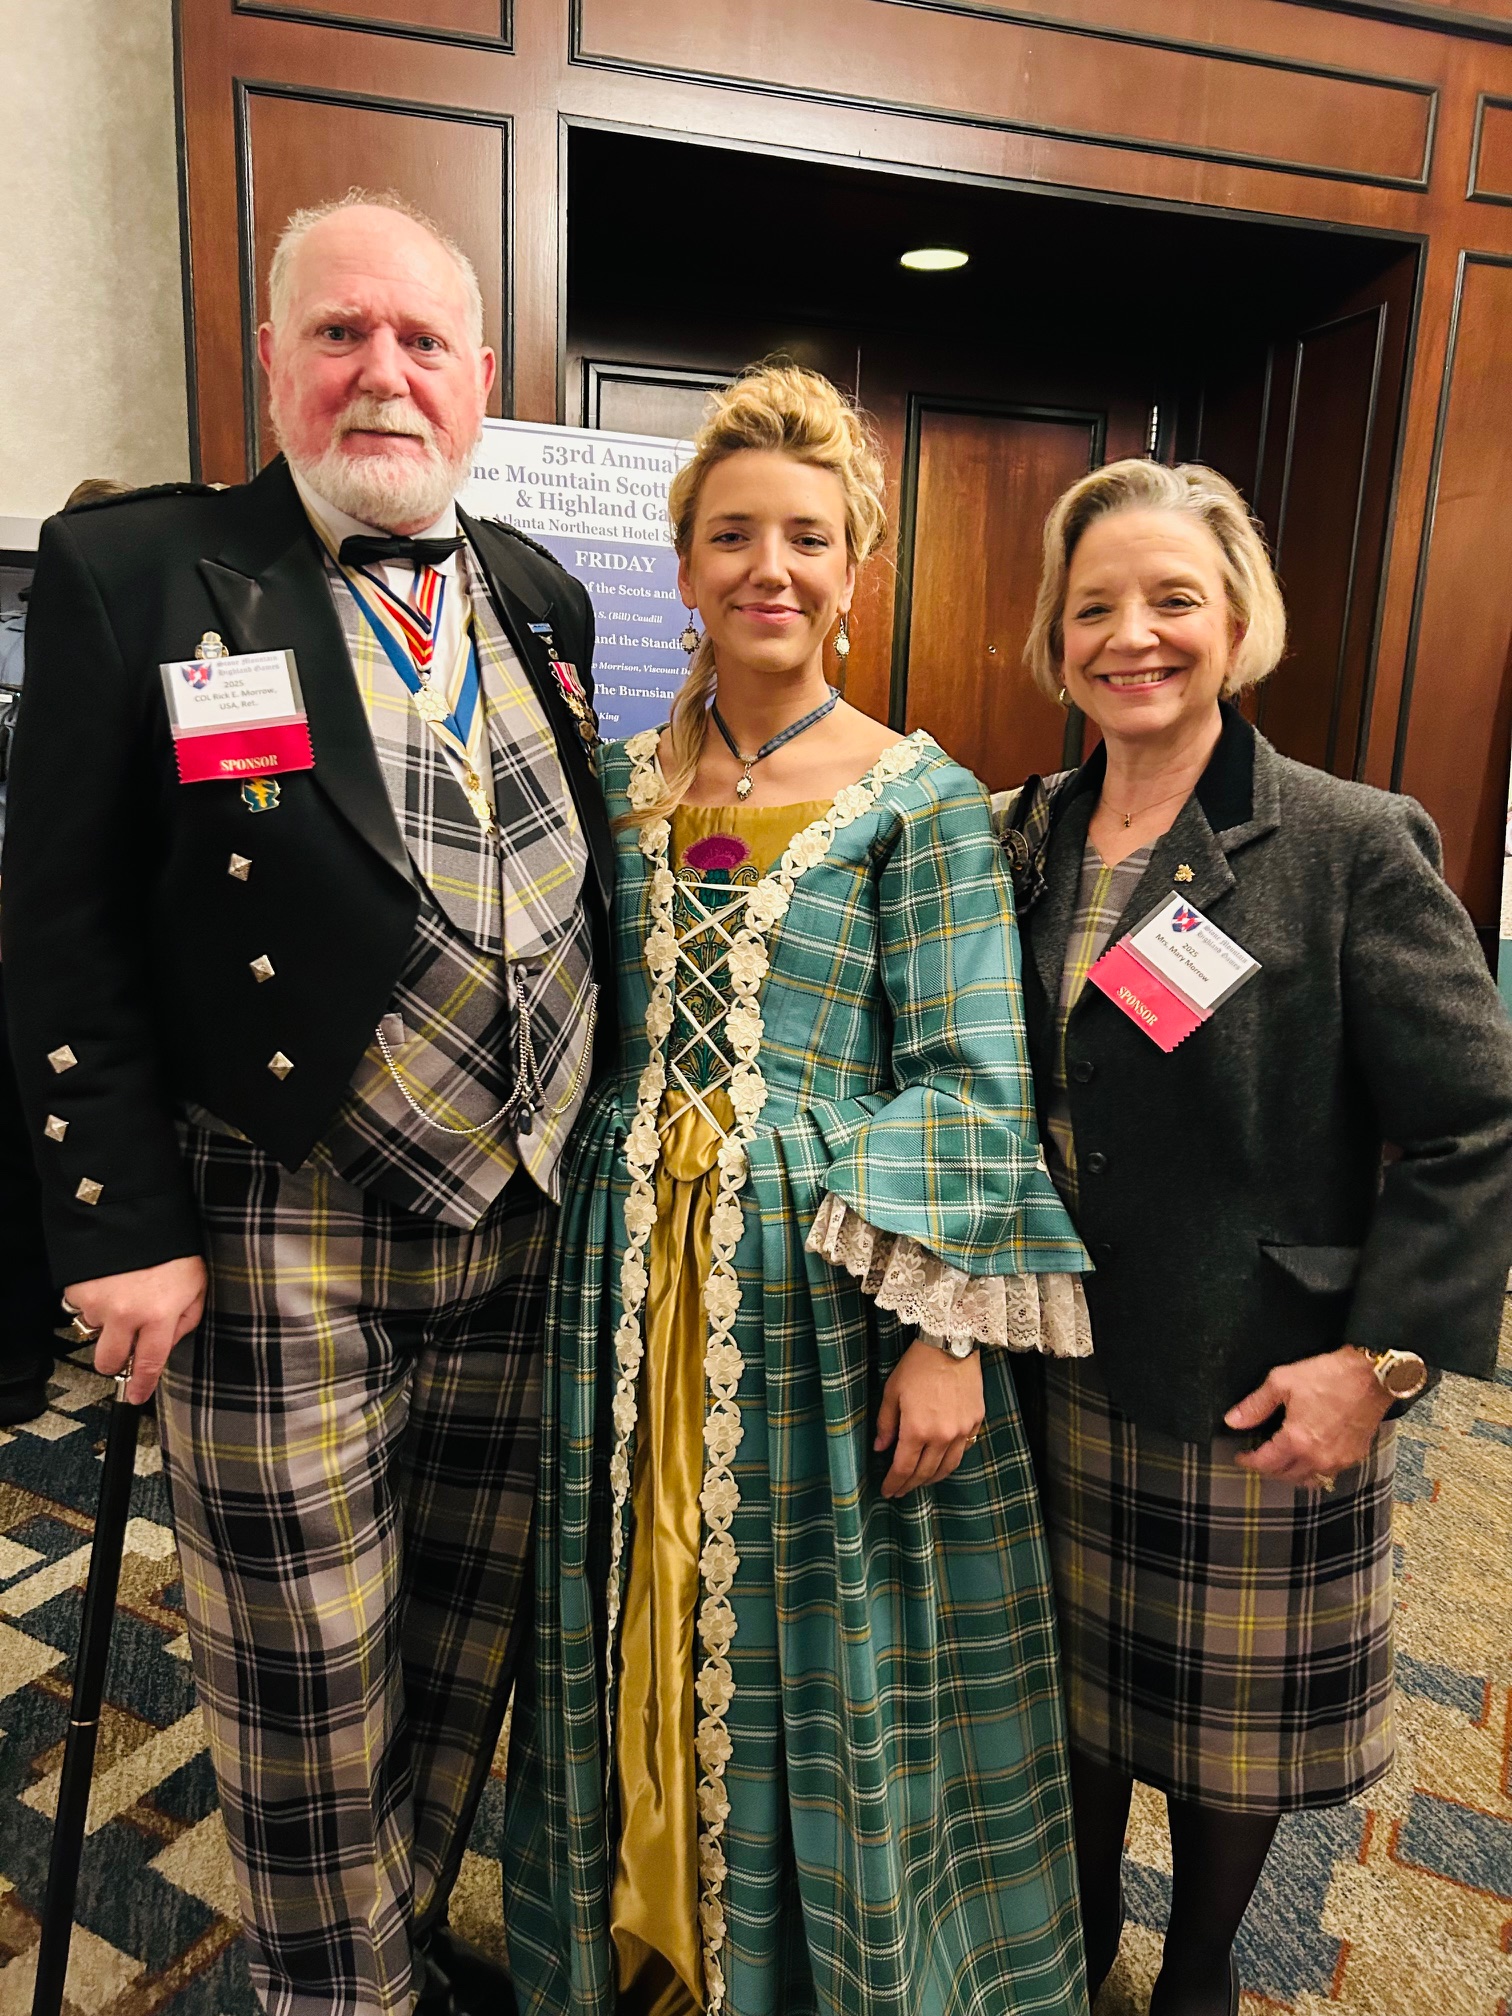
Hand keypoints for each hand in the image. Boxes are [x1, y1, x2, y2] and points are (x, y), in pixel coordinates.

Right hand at [65, 1257, 207, 1404]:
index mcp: (159, 1316)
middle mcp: (125, 1314)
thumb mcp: (197, 1283)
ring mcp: (97, 1303)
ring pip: (94, 1332)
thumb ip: (186, 1319)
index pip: (147, 1364)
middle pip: (108, 1361)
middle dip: (115, 1361)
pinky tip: (109, 1281)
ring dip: (106, 1321)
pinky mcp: (77, 1290)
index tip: (137, 1396)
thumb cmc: (173, 1245)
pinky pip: (81, 1308)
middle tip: (125, 1347)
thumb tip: (168, 1342)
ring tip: (123, 1293)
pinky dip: (93, 1300)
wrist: (135, 1211)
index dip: (141, 1386)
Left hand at [874, 1339, 984, 1497]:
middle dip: (910, 1485)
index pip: (904, 1468)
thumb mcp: (892, 1392)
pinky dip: (950, 1460)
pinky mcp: (976, 1422)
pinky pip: (963, 1450)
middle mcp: (942, 1436)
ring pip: (948, 1467)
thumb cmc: (917, 1365)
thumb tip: (881, 1448)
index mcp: (917, 1430)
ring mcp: (962, 1431)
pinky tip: (942, 1460)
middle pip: (925, 1473)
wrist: (951, 1344)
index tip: (887, 1491)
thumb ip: (886, 1423)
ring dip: (932, 1478)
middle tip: (901, 1490)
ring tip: (920, 1481)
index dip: (894, 1483)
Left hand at [1225, 1345, 1392, 1487]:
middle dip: (1268, 1469)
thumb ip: (1256, 1405)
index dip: (1248, 1461)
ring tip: (1281, 1460)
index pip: (1265, 1463)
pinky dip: (1314, 1470)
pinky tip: (1309, 1457)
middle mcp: (1318, 1457)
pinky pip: (1329, 1473)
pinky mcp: (1354, 1456)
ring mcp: (1339, 1460)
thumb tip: (1233, 1421)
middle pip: (1285, 1476)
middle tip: (1258, 1457)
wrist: (1371, 1376)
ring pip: (1308, 1479)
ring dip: (1291, 1473)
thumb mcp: (1282, 1382)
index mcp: (1297, 1440)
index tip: (1241, 1456)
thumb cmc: (1329, 1375)